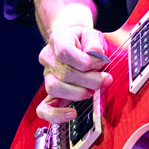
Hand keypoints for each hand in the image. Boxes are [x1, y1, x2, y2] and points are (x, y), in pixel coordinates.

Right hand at [31, 0, 111, 122]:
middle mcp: (48, 57)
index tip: (100, 62)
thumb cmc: (85, 41)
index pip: (65, 52)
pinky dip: (56, 114)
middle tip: (105, 80)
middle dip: (90, 80)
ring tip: (92, 90)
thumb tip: (96, 55)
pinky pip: (43, 108)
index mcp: (57, 39)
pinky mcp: (49, 91)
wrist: (75, 43)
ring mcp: (46, 75)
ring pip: (54, 88)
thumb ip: (95, 43)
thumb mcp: (93, 35)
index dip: (85, 61)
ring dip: (78, 92)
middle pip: (64, 73)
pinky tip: (72, 113)